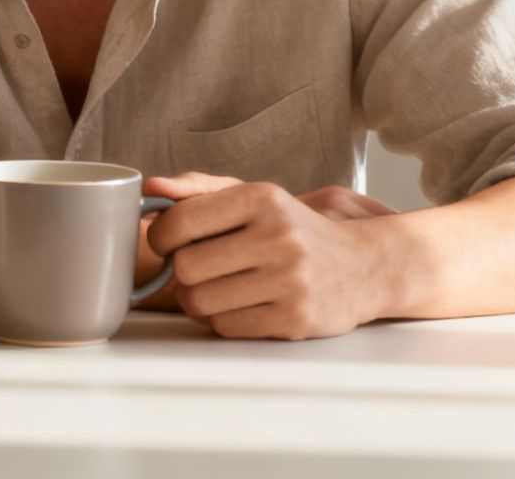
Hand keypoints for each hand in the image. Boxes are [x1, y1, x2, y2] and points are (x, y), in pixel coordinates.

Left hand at [145, 172, 393, 339]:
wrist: (365, 266)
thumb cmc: (294, 230)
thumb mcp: (254, 199)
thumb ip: (198, 190)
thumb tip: (149, 189)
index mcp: (262, 199)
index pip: (180, 221)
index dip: (160, 236)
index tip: (167, 242)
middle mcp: (278, 237)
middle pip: (185, 267)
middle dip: (178, 272)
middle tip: (193, 269)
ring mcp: (289, 280)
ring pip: (200, 301)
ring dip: (196, 299)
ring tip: (214, 287)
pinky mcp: (294, 320)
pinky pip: (225, 326)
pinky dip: (221, 319)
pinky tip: (237, 305)